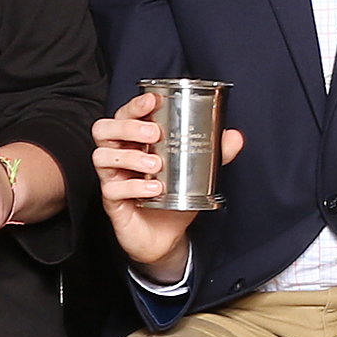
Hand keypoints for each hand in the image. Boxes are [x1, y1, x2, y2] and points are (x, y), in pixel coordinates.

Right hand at [93, 91, 244, 278]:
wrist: (167, 236)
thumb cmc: (175, 196)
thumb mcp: (198, 172)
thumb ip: (215, 153)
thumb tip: (234, 135)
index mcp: (134, 141)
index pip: (124, 114)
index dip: (134, 105)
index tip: (153, 100)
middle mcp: (118, 155)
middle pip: (104, 129)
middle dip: (128, 126)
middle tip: (154, 134)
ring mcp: (112, 178)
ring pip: (102, 156)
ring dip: (129, 156)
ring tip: (155, 164)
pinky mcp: (112, 202)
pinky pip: (112, 189)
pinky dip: (134, 186)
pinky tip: (155, 189)